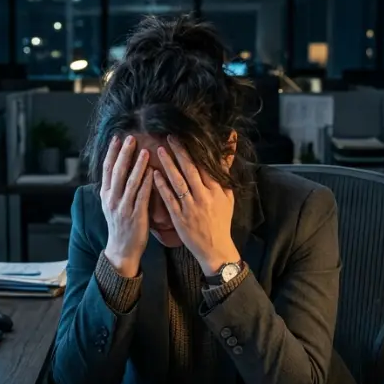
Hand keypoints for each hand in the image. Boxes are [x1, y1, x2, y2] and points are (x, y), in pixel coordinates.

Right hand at [100, 135, 151, 276]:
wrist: (122, 249)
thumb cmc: (121, 225)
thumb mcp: (112, 205)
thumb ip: (115, 187)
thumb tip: (119, 168)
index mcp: (106, 195)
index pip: (107, 169)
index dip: (112, 152)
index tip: (117, 138)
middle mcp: (112, 199)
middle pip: (117, 172)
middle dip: (124, 154)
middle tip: (131, 138)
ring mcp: (123, 208)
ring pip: (130, 183)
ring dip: (137, 166)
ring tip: (145, 151)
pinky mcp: (136, 216)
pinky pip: (142, 197)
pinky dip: (147, 183)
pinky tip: (153, 172)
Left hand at [152, 136, 240, 275]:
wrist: (215, 247)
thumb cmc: (221, 220)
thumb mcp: (228, 197)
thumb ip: (225, 174)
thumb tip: (229, 151)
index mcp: (217, 190)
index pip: (205, 166)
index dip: (195, 150)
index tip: (187, 136)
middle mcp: (204, 196)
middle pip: (190, 170)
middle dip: (180, 152)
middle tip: (170, 136)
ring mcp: (190, 207)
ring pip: (178, 182)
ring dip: (168, 165)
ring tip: (160, 150)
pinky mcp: (179, 217)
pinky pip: (169, 198)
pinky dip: (162, 186)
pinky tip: (154, 174)